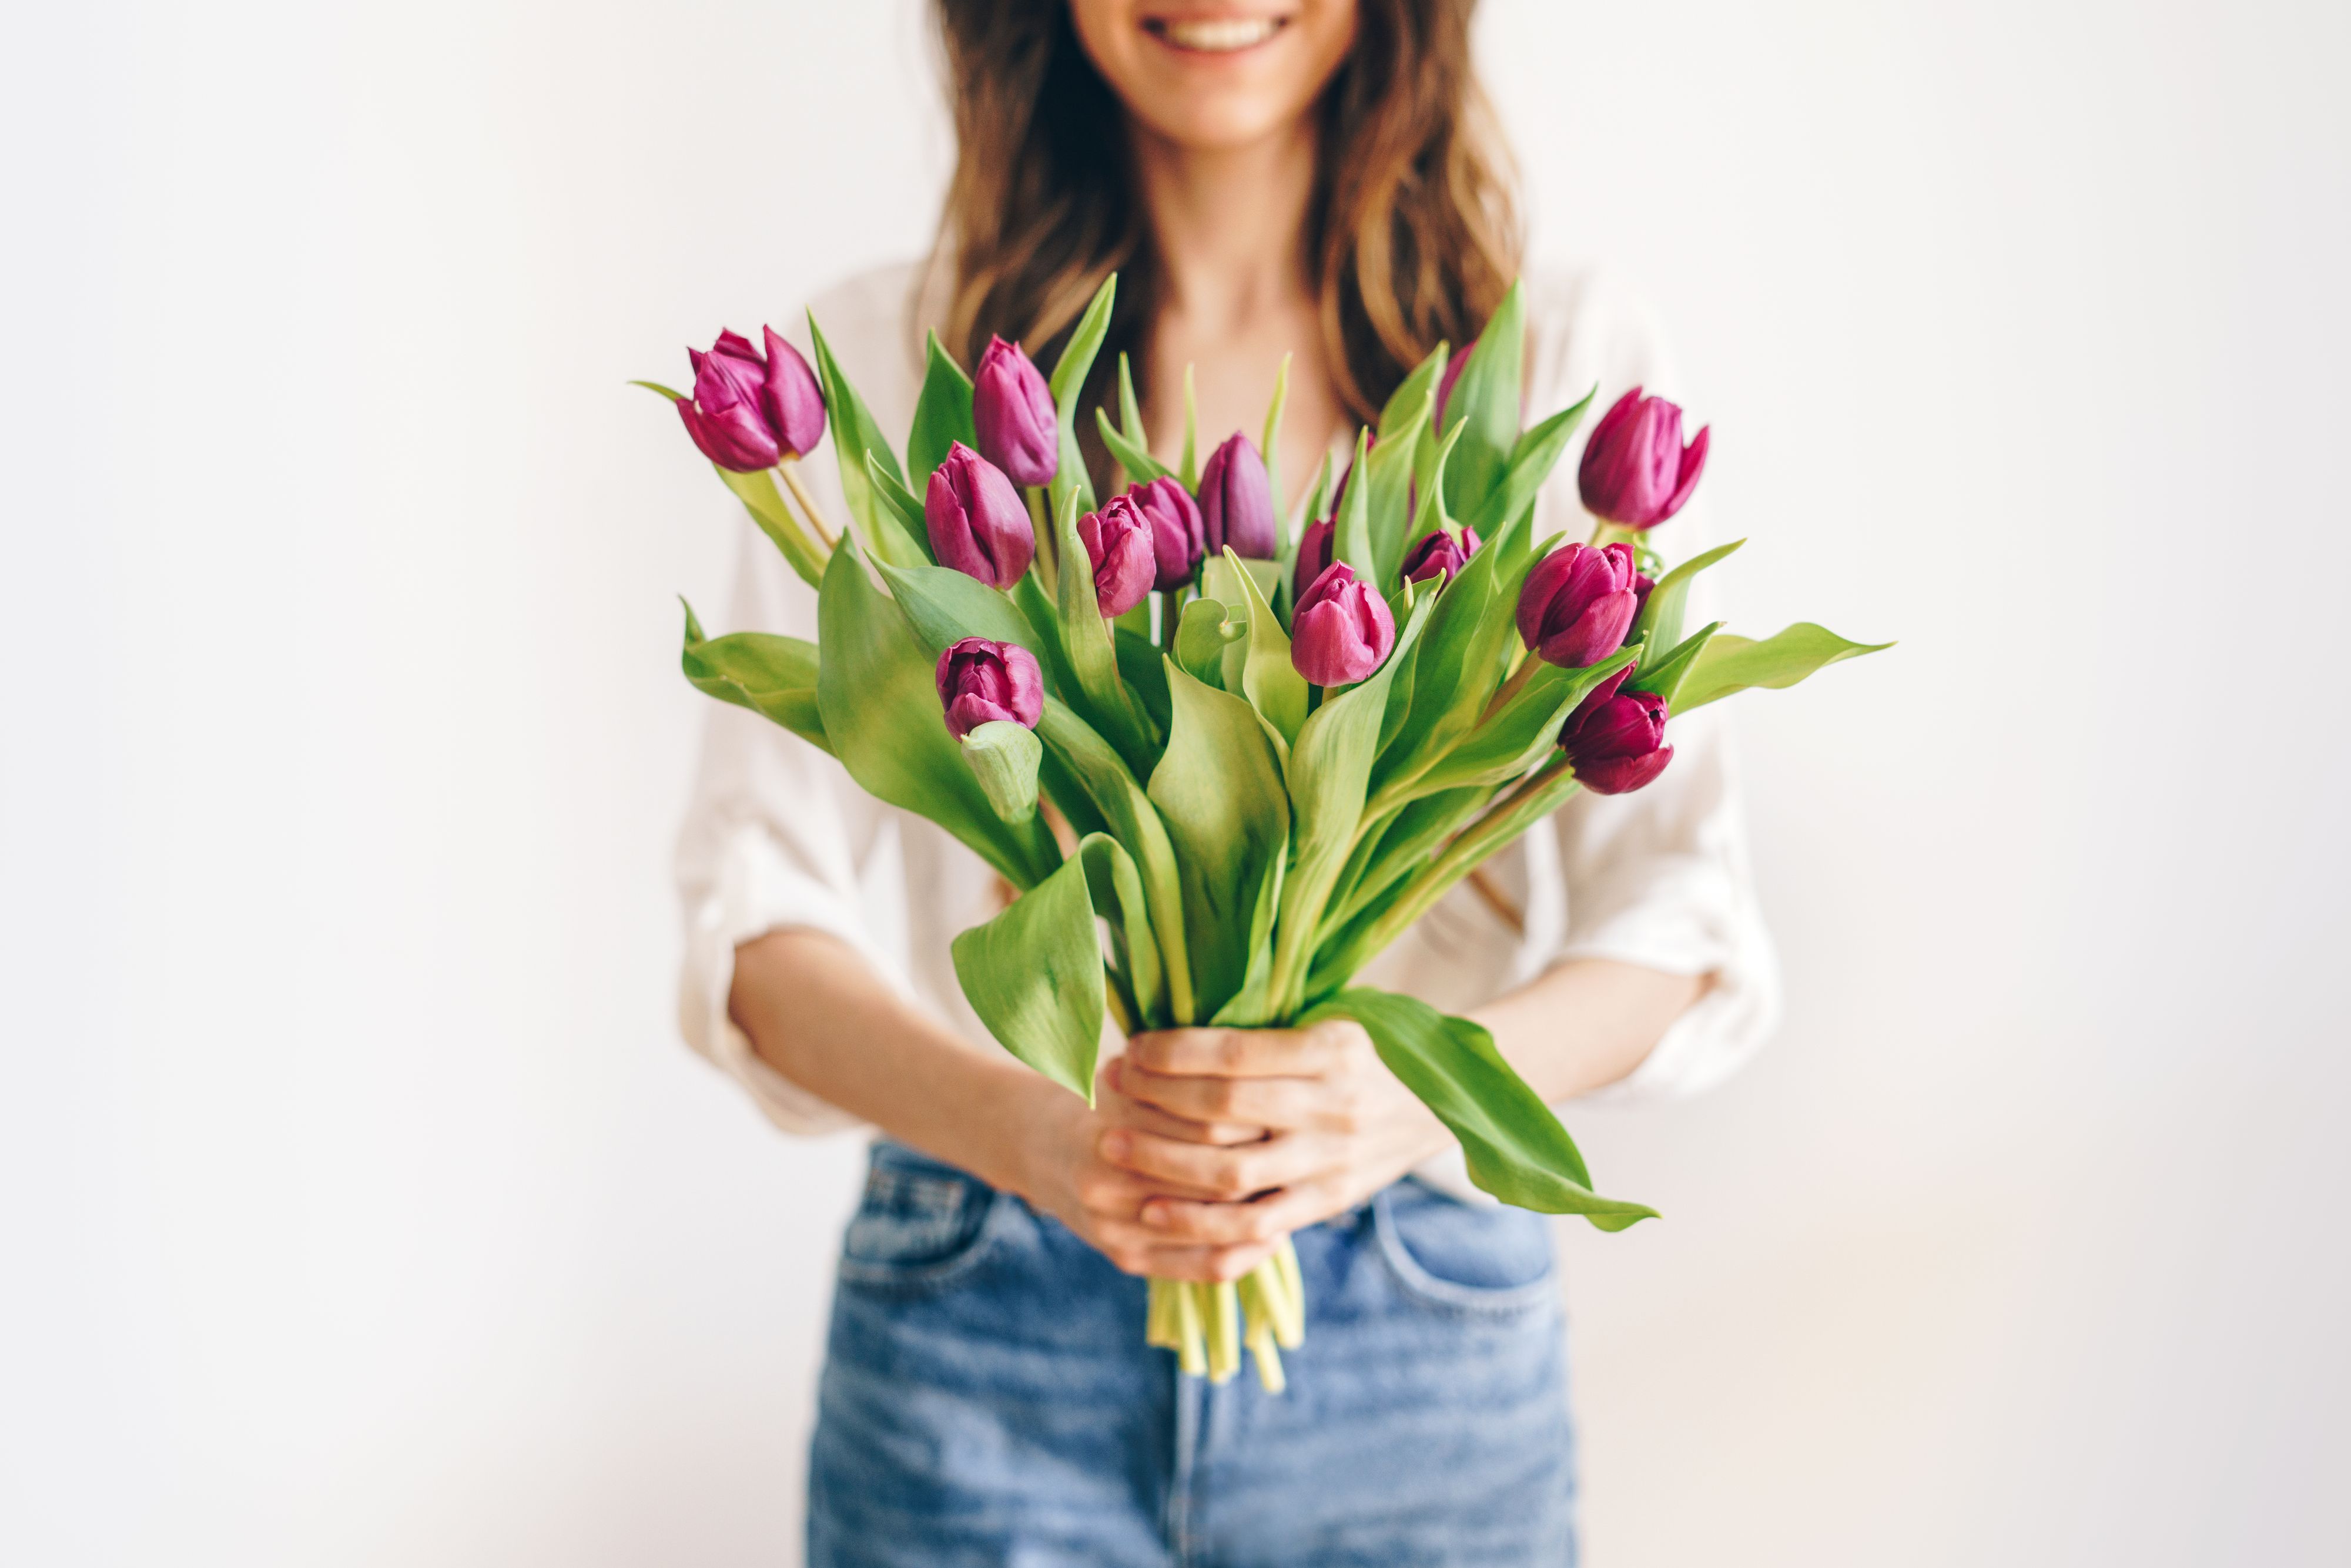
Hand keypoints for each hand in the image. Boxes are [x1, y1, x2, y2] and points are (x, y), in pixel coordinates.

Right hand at [1010, 1061, 1286, 1283]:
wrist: (1039, 1148)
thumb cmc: (1101, 1098)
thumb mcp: (1132, 1072)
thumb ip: (1180, 1075)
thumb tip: (1260, 1068)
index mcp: (1111, 1124)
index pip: (1208, 1122)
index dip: (1256, 1114)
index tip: (1289, 1101)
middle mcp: (1107, 1182)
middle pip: (1214, 1175)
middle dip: (1264, 1159)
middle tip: (1305, 1146)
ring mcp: (1115, 1227)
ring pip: (1213, 1225)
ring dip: (1262, 1207)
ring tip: (1297, 1186)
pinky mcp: (1127, 1259)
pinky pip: (1204, 1267)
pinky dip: (1248, 1252)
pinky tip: (1274, 1229)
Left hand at [1100, 1021, 1451, 1248]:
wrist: (1437, 1105)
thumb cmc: (1363, 1050)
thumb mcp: (1329, 1017)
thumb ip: (1266, 1025)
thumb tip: (1176, 1004)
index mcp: (1334, 1048)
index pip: (1236, 1054)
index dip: (1172, 1054)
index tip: (1131, 1049)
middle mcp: (1335, 1105)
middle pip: (1224, 1110)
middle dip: (1155, 1101)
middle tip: (1108, 1091)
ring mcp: (1332, 1161)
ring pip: (1232, 1174)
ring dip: (1162, 1164)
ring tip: (1113, 1148)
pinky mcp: (1326, 1202)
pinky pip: (1255, 1226)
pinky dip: (1200, 1223)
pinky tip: (1153, 1213)